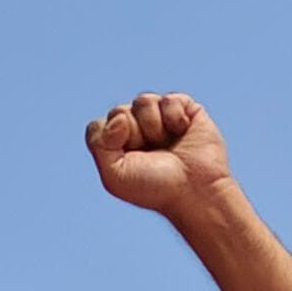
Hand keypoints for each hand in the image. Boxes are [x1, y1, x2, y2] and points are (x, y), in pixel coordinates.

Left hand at [87, 92, 232, 216]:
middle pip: (118, 111)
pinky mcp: (183, 108)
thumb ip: (99, 145)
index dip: (110, 141)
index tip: (127, 160)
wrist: (193, 191)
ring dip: (153, 126)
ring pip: (143, 101)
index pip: (98, 127)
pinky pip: (169, 99)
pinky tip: (182, 132)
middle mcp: (134, 126)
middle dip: (133, 135)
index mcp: (114, 144)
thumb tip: (119, 116)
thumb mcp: (115, 176)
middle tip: (150, 155)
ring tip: (165, 143)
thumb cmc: (153, 187)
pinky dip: (174, 117)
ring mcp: (159, 116)